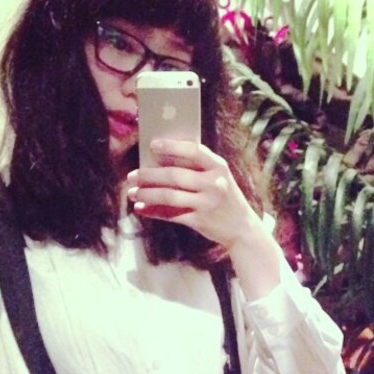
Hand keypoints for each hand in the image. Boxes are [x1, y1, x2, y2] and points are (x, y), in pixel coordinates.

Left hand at [126, 141, 275, 267]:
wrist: (242, 229)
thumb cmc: (225, 198)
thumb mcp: (219, 178)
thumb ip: (197, 168)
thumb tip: (160, 160)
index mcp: (219, 167)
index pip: (194, 151)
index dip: (172, 147)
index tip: (152, 145)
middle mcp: (214, 184)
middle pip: (174, 176)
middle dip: (149, 175)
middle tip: (132, 176)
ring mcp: (207, 204)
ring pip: (169, 196)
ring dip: (147, 194)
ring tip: (132, 193)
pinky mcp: (200, 221)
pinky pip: (171, 214)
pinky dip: (154, 212)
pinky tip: (141, 209)